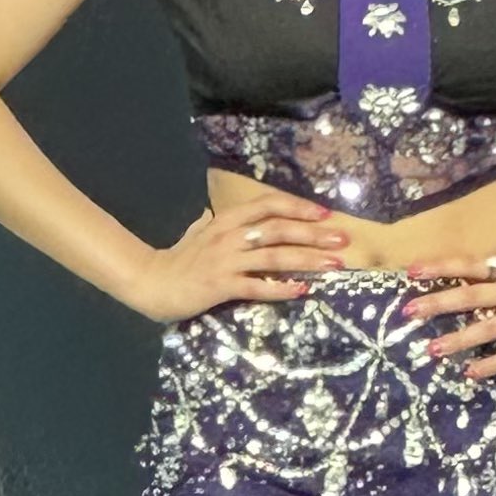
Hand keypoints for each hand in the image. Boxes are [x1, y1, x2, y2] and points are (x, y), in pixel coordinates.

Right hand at [132, 194, 350, 322]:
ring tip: (334, 265)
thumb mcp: (198, 233)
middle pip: (278, 229)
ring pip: (274, 256)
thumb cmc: (178, 259)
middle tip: (343, 239)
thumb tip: (224, 217)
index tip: (324, 214)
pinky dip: (281, 287)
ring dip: (307, 259)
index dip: (298, 207)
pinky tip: (302, 290)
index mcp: (226, 221)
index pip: (267, 205)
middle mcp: (229, 236)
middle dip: (314, 234)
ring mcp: (225, 261)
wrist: (152, 282)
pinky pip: (256, 286)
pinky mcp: (220, 286)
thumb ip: (216, 224)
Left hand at [402, 227, 495, 379]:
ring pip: (488, 327)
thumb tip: (493, 229)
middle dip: (437, 303)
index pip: (471, 264)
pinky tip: (471, 373)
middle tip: (408, 312)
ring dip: (459, 340)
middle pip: (471, 295)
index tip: (412, 270)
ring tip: (432, 350)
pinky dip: (492, 364)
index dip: (441, 267)